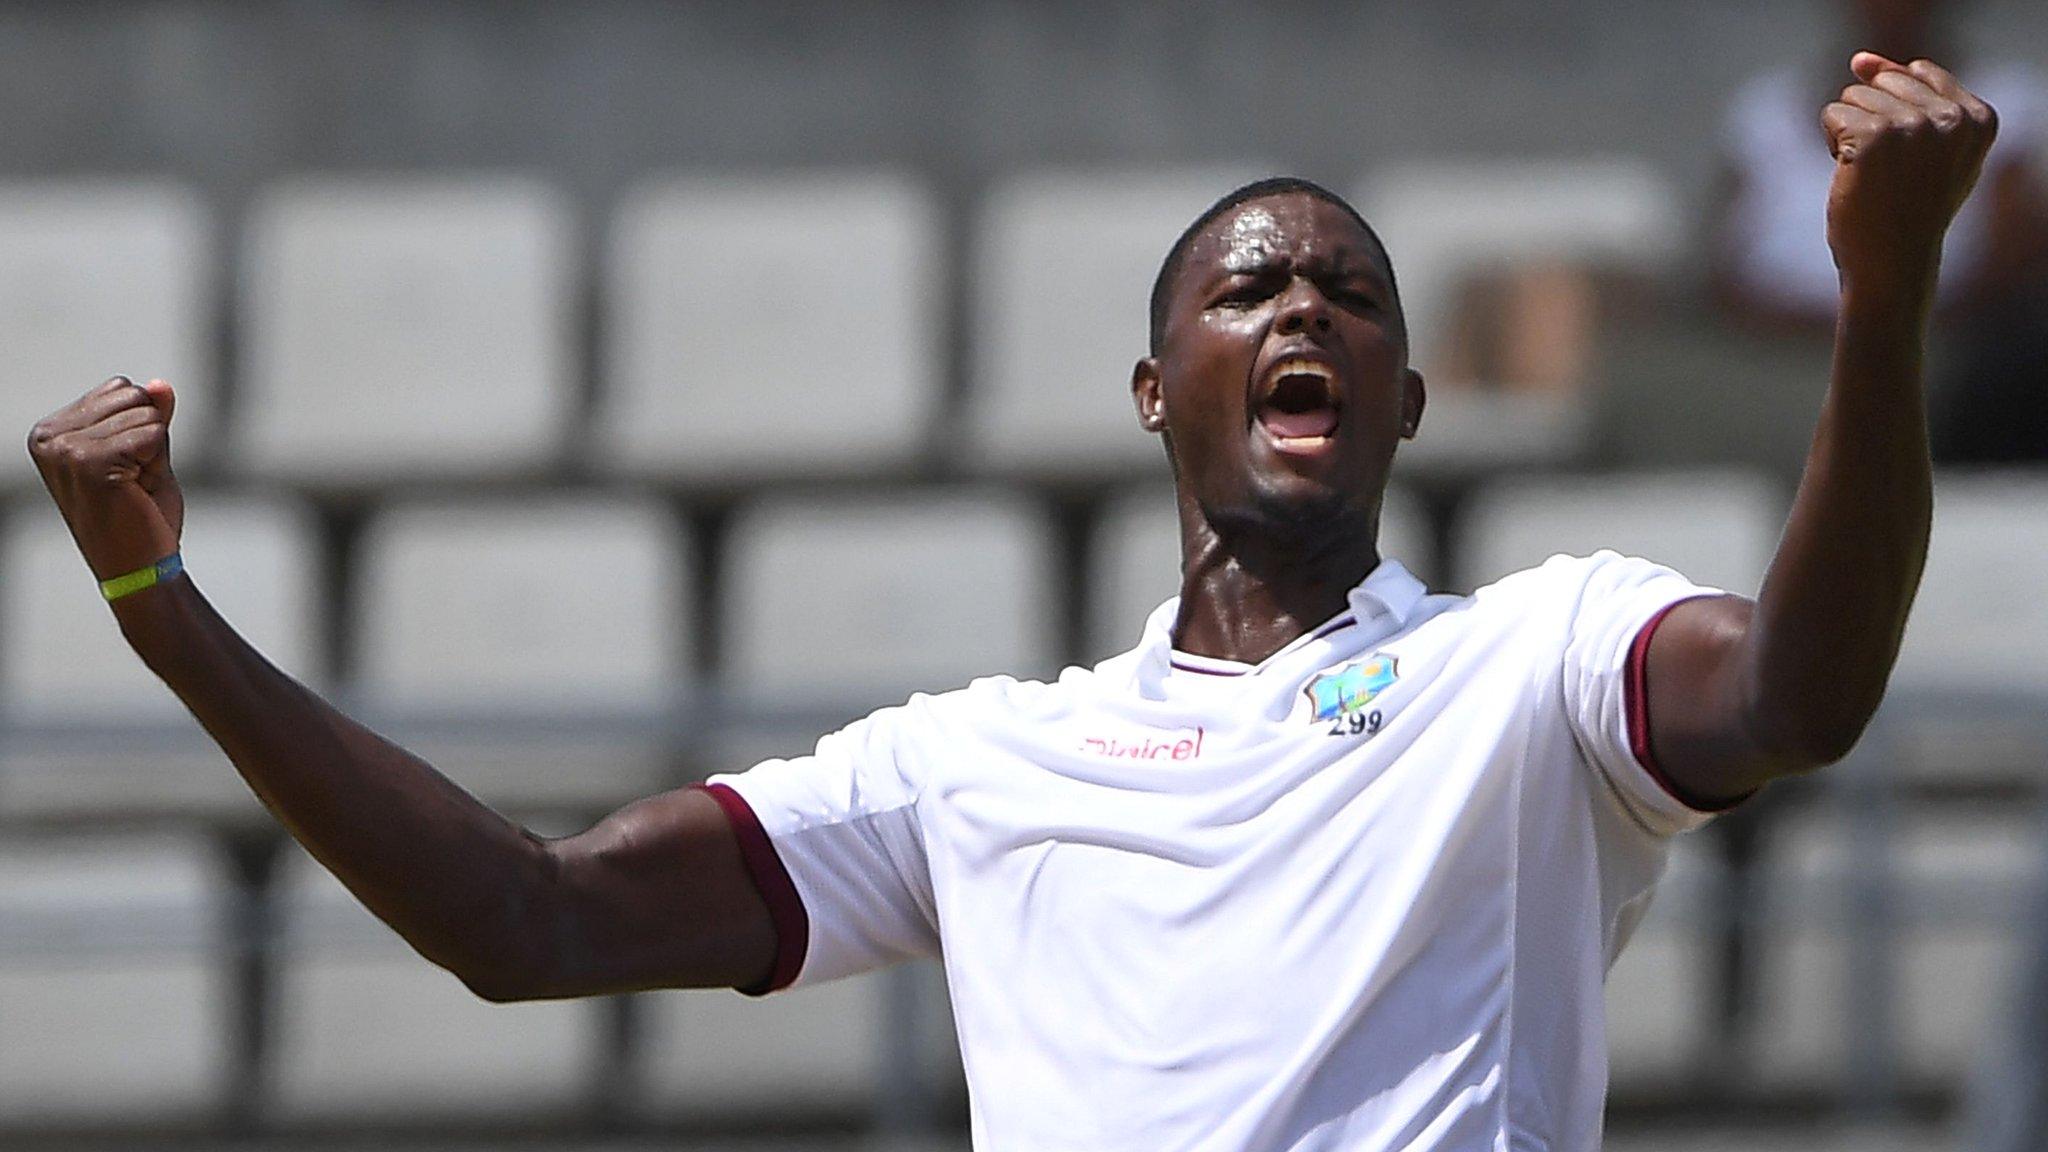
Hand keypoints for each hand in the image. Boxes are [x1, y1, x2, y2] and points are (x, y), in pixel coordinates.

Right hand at [26, 376, 184, 583]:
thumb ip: (149, 417)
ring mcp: (66, 450)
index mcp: (52, 431)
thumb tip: (160, 384)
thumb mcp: (147, 455)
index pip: (120, 388)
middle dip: (149, 436)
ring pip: (146, 414)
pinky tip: (136, 491)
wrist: (139, 567)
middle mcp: (50, 437)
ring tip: (134, 487)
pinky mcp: (90, 462)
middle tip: (135, 480)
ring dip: (154, 453)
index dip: (141, 427)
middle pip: (133, 395)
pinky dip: (157, 462)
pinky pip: (153, 434)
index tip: (126, 467)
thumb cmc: (140, 516)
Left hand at [1824, 53, 1998, 291]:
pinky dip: (1832, 144)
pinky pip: (1832, 114)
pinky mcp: (1872, 135)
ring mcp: (1912, 124)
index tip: (1906, 158)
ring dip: (1850, 134)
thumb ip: (1912, 97)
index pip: (1916, 74)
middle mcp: (1951, 116)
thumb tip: (1861, 59)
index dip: (1894, 112)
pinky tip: (1853, 174)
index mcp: (1979, 116)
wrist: (1892, 263)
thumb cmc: (1908, 208)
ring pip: (1854, 96)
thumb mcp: (1930, 149)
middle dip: (1871, 121)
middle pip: (1882, 82)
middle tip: (1888, 171)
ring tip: (1874, 174)